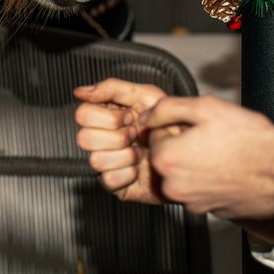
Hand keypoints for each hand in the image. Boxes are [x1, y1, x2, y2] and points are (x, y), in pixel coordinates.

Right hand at [73, 78, 169, 204]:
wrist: (193, 155)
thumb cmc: (173, 126)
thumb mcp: (147, 96)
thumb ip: (112, 88)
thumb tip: (81, 92)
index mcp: (106, 116)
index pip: (83, 115)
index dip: (108, 118)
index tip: (128, 117)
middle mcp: (103, 139)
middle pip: (84, 138)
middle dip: (117, 137)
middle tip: (135, 136)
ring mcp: (107, 162)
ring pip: (96, 160)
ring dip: (125, 157)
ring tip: (141, 154)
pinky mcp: (115, 184)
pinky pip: (108, 180)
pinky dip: (128, 174)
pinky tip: (139, 170)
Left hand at [140, 95, 273, 225]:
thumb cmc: (251, 140)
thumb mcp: (205, 107)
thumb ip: (167, 108)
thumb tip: (148, 114)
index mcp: (166, 159)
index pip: (155, 134)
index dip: (177, 125)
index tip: (197, 125)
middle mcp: (173, 186)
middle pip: (167, 156)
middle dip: (184, 144)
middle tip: (212, 138)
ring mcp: (191, 203)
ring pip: (184, 174)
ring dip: (197, 162)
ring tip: (224, 153)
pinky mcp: (210, 212)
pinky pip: (201, 190)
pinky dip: (210, 179)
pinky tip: (230, 169)